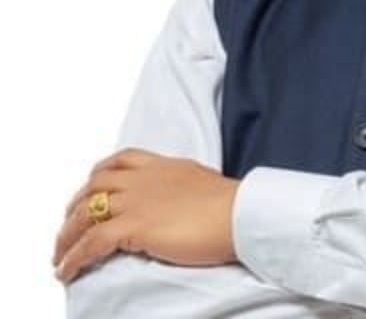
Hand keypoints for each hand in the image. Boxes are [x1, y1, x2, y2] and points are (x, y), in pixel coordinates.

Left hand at [52, 148, 239, 283]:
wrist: (240, 214)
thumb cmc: (233, 204)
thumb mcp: (204, 184)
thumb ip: (183, 187)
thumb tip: (181, 201)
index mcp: (165, 166)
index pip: (122, 160)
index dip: (100, 173)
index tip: (91, 188)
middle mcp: (145, 179)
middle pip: (95, 185)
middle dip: (75, 206)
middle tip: (69, 227)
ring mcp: (137, 201)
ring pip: (85, 213)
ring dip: (66, 236)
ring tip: (60, 255)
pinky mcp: (134, 227)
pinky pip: (91, 243)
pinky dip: (73, 257)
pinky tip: (66, 271)